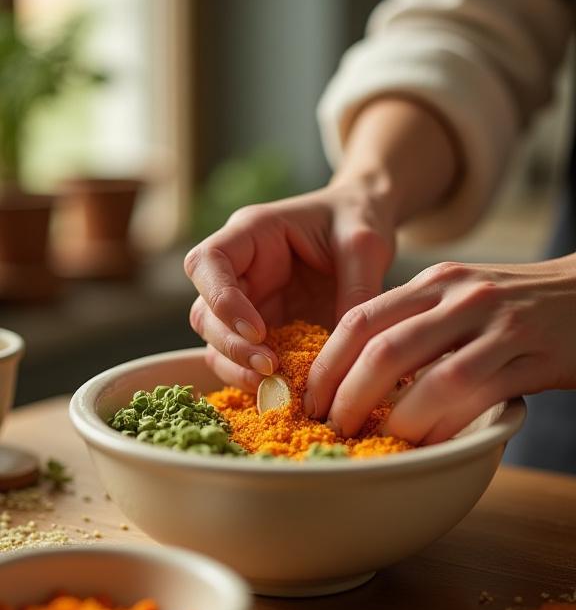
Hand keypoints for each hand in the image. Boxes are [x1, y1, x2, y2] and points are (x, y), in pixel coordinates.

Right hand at [184, 179, 395, 390]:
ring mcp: (248, 299)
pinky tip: (285, 389)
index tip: (258, 330)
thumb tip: (346, 351)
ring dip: (237, 367)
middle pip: (204, 311)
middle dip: (230, 346)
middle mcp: (239, 268)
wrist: (364, 220)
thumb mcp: (366, 247)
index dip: (221, 300)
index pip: (208, 262)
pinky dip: (256, 377)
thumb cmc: (358, 219)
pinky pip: (243, 358)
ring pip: (216, 341)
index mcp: (252, 232)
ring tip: (277, 386)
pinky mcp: (262, 327)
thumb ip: (356, 291)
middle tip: (270, 368)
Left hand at [305, 256, 575, 443]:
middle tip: (334, 427)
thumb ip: (413, 322)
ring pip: (430, 377)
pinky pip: (476, 397)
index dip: (327, 364)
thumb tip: (356, 372)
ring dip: (395, 418)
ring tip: (378, 438)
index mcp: (434, 282)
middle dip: (348, 396)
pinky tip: (428, 441)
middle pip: (383, 349)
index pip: (361, 319)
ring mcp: (497, 326)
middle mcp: (460, 297)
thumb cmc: (513, 305)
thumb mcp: (458, 296)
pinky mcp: (532, 357)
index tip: (311, 397)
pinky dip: (444, 424)